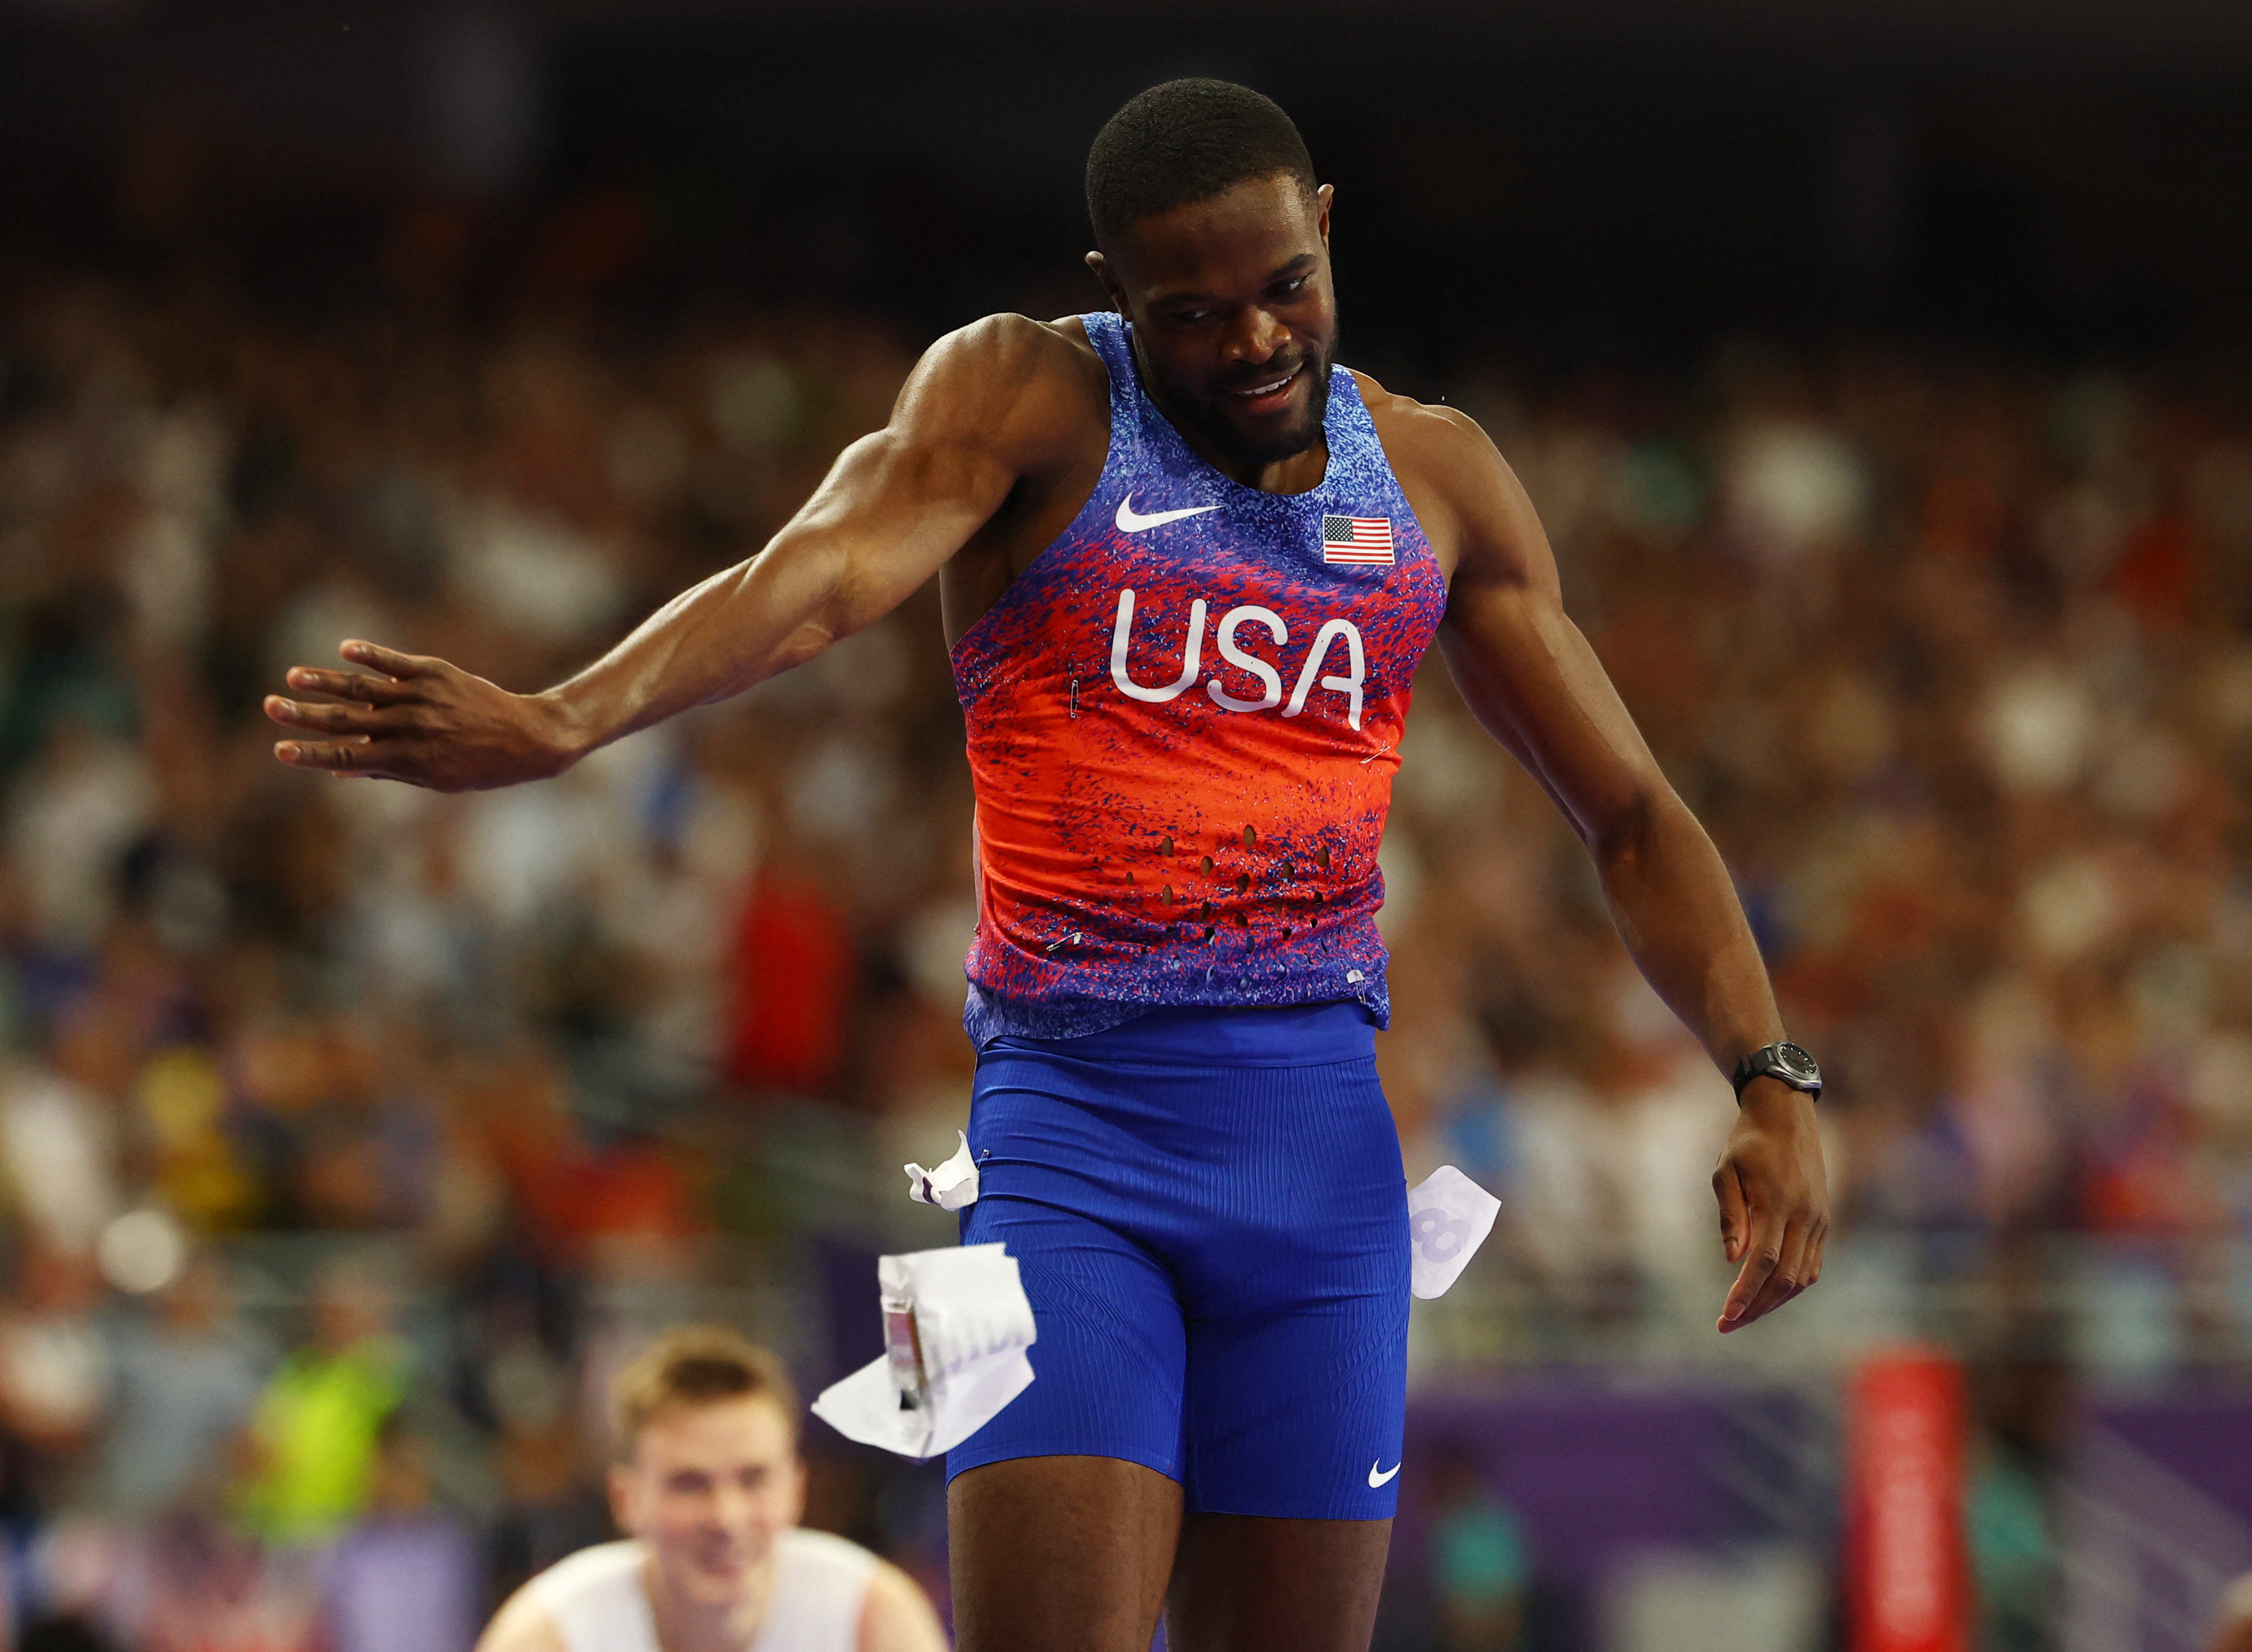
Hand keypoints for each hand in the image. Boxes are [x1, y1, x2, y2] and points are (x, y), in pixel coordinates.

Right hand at [265, 640, 579, 791]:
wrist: (526, 737)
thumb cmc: (477, 765)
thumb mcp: (434, 779)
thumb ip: (387, 771)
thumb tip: (340, 768)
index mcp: (407, 759)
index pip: (347, 755)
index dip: (310, 753)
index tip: (280, 749)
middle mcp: (410, 727)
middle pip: (346, 720)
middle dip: (304, 715)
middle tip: (269, 707)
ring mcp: (421, 697)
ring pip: (363, 688)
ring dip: (325, 682)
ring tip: (292, 678)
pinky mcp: (434, 673)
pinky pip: (395, 663)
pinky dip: (370, 655)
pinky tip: (345, 649)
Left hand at [1712, 1078, 1828, 1332]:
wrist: (1787, 1115)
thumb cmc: (1748, 1142)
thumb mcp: (1726, 1170)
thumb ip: (1730, 1215)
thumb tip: (1732, 1260)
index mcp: (1778, 1204)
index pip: (1762, 1262)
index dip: (1744, 1293)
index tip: (1725, 1316)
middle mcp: (1805, 1216)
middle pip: (1783, 1278)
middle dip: (1755, 1307)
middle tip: (1727, 1325)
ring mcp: (1818, 1220)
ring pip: (1801, 1277)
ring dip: (1773, 1301)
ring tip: (1744, 1314)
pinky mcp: (1824, 1221)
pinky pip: (1812, 1265)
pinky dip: (1791, 1285)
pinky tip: (1769, 1294)